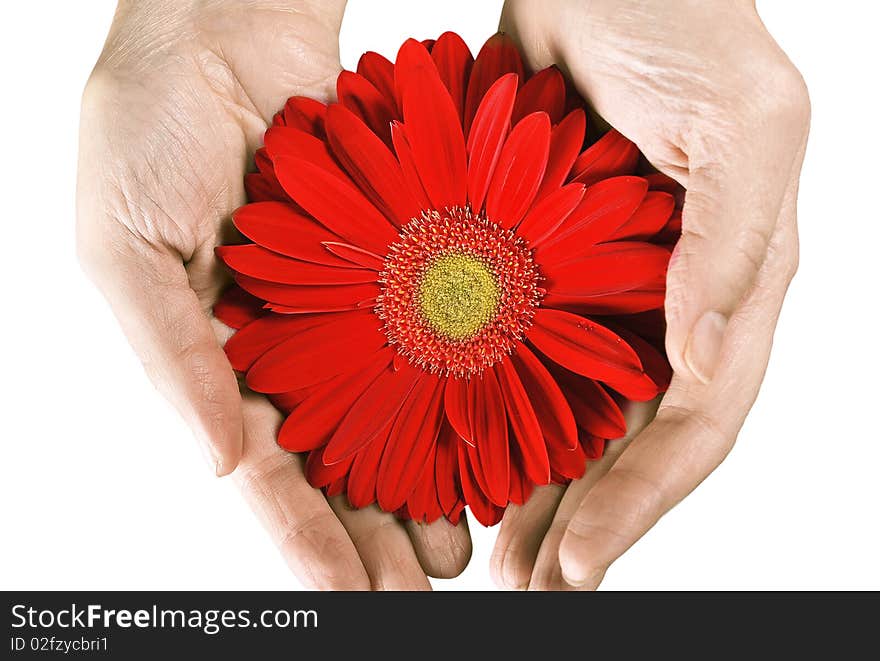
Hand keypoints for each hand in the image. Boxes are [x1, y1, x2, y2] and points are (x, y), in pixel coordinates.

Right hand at [77, 0, 470, 588]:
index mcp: (209, 354)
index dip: (304, 537)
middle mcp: (278, 342)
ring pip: (387, 412)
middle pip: (333, 458)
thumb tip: (220, 464)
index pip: (261, 469)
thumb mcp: (124, 245)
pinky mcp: (386, 258)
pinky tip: (488, 433)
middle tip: (428, 581)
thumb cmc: (149, 121)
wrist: (221, 16)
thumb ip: (170, 358)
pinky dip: (451, 387)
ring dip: (424, 477)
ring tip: (465, 539)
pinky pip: (424, 334)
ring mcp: (337, 304)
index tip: (351, 596)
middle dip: (375, 528)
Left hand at [491, 0, 808, 588]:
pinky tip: (458, 451)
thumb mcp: (741, 129)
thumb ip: (735, 247)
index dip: (641, 500)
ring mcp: (604, 292)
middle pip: (628, 439)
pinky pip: (521, 356)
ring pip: (571, 412)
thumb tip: (705, 360)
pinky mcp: (544, 266)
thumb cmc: (682, 27)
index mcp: (731, 289)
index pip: (691, 424)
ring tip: (488, 547)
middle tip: (524, 581)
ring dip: (534, 482)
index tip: (577, 560)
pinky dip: (495, 410)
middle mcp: (669, 305)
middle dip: (580, 515)